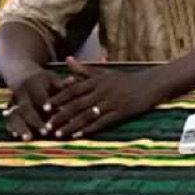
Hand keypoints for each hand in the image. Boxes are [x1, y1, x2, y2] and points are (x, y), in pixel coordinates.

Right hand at [2, 65, 67, 141]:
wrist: (19, 72)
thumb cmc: (43, 78)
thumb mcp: (52, 78)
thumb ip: (61, 83)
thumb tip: (73, 80)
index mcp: (32, 84)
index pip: (40, 97)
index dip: (46, 106)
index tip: (55, 116)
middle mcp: (21, 93)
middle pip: (26, 108)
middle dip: (35, 121)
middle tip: (46, 133)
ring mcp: (13, 102)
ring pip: (14, 115)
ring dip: (21, 127)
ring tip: (28, 138)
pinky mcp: (8, 108)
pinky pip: (8, 119)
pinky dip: (12, 127)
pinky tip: (17, 136)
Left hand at [43, 57, 159, 138]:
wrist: (150, 85)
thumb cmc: (124, 79)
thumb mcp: (104, 72)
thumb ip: (83, 69)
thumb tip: (67, 59)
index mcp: (96, 80)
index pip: (72, 90)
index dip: (58, 99)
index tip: (44, 108)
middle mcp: (102, 91)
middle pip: (76, 105)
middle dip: (60, 116)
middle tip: (46, 126)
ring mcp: (111, 102)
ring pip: (87, 115)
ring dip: (71, 126)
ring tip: (59, 134)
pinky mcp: (121, 112)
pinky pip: (102, 122)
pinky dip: (90, 129)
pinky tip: (79, 135)